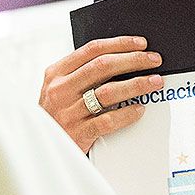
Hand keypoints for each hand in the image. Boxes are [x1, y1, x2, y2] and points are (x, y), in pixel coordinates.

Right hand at [40, 37, 163, 153]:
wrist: (39, 151)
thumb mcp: (58, 90)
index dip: (120, 44)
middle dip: (133, 60)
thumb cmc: (56, 117)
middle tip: (154, 60)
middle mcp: (60, 90)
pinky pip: (108, 120)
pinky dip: (127, 113)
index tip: (141, 44)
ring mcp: (68, 112)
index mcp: (56, 74)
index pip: (92, 49)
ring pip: (108, 92)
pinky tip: (139, 109)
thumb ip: (80, 75)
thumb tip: (120, 61)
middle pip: (103, 66)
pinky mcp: (78, 133)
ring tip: (154, 82)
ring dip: (136, 84)